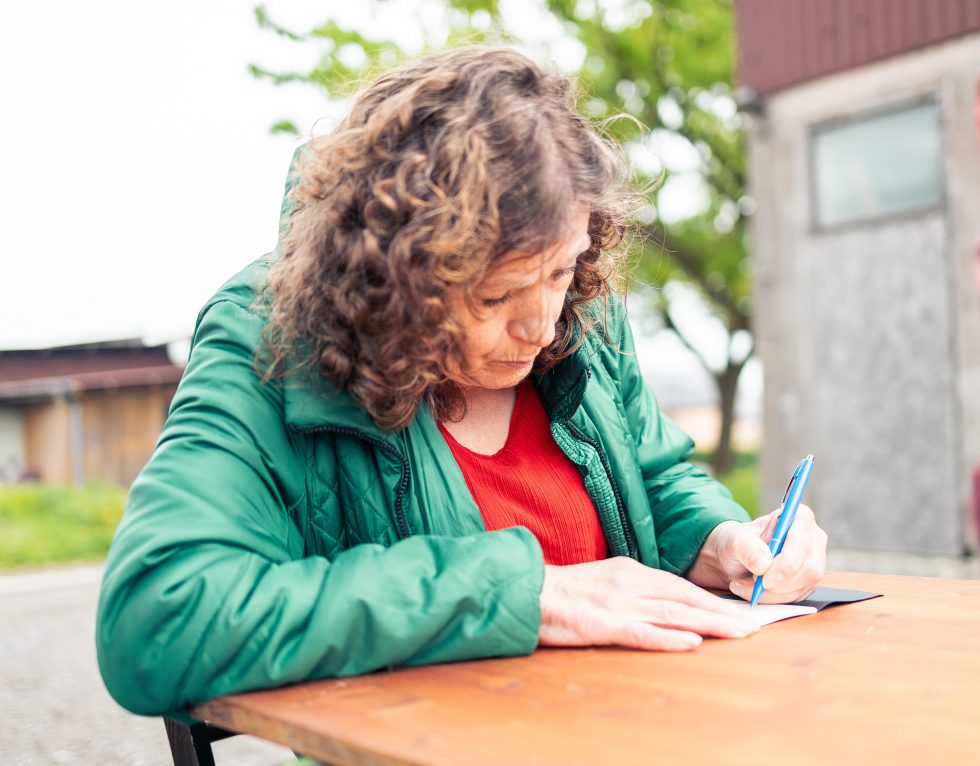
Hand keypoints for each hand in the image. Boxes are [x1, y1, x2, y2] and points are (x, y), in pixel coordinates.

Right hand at [538, 557, 758, 651]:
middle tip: (754, 626)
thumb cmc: (562, 591)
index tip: (739, 613)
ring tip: (737, 634)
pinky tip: (691, 643)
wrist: (524, 589)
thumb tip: (664, 604)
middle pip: (684, 598)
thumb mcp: (603, 579)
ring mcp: (615, 603)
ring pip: (671, 613)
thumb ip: (633, 589)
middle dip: (722, 612)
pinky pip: (639, 632)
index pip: (680, 586)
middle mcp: (628, 583)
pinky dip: (667, 638)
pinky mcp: (599, 623)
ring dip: (708, 623)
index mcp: (630, 571)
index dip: (712, 600)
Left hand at [686, 505, 826, 603]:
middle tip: (752, 582)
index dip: (786, 564)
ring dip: (771, 593)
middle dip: (779, 582)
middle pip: (810, 570)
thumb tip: (764, 564)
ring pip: (803, 587)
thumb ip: (746, 547)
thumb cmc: (738, 541)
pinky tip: (753, 591)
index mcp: (799, 517)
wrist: (734, 557)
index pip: (802, 544)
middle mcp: (813, 540)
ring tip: (745, 585)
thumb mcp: (734, 539)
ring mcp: (813, 562)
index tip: (764, 577)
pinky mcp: (806, 582)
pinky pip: (795, 597)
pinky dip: (771, 598)